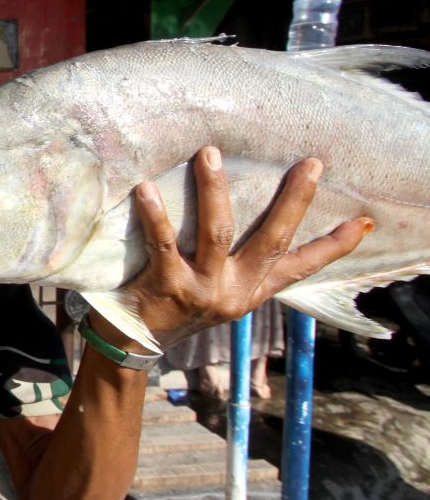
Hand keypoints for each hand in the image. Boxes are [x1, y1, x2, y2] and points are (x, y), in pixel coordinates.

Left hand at [99, 146, 371, 348]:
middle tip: (311, 164)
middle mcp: (234, 291)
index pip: (301, 268)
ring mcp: (202, 290)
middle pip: (272, 240)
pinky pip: (164, 244)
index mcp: (251, 291)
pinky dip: (156, 215)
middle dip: (294, 201)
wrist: (134, 345)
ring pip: (218, 232)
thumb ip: (239, 264)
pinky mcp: (167, 287)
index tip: (364, 221)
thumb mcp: (219, 292)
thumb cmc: (175, 305)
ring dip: (214, 190)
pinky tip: (147, 189)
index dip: (334, 247)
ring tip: (210, 154)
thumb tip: (257, 214)